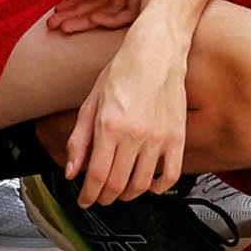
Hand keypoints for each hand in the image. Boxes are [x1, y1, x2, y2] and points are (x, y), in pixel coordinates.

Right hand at [55, 0, 154, 34]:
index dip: (78, 5)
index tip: (60, 11)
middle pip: (105, 2)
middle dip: (77, 15)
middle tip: (56, 22)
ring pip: (111, 8)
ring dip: (84, 18)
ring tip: (62, 24)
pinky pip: (128, 11)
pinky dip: (108, 19)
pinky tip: (91, 20)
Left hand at [60, 26, 189, 205]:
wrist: (158, 49)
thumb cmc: (124, 70)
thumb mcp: (92, 102)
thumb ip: (80, 140)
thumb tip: (72, 171)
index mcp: (110, 125)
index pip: (97, 176)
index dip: (88, 195)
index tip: (85, 200)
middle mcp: (135, 134)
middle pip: (118, 184)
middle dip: (105, 198)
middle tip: (100, 198)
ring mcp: (159, 136)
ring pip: (142, 184)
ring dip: (128, 195)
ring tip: (121, 192)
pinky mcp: (178, 135)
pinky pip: (172, 174)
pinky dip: (160, 187)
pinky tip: (151, 186)